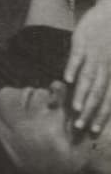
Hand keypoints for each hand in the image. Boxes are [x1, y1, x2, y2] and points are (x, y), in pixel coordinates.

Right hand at [64, 0, 110, 132]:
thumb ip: (106, 78)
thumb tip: (97, 96)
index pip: (107, 98)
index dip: (101, 114)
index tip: (93, 131)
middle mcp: (105, 65)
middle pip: (98, 92)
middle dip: (89, 111)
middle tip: (80, 128)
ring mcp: (93, 54)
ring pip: (88, 78)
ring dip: (81, 95)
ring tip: (74, 110)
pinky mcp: (82, 42)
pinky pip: (77, 57)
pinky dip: (72, 68)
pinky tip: (67, 80)